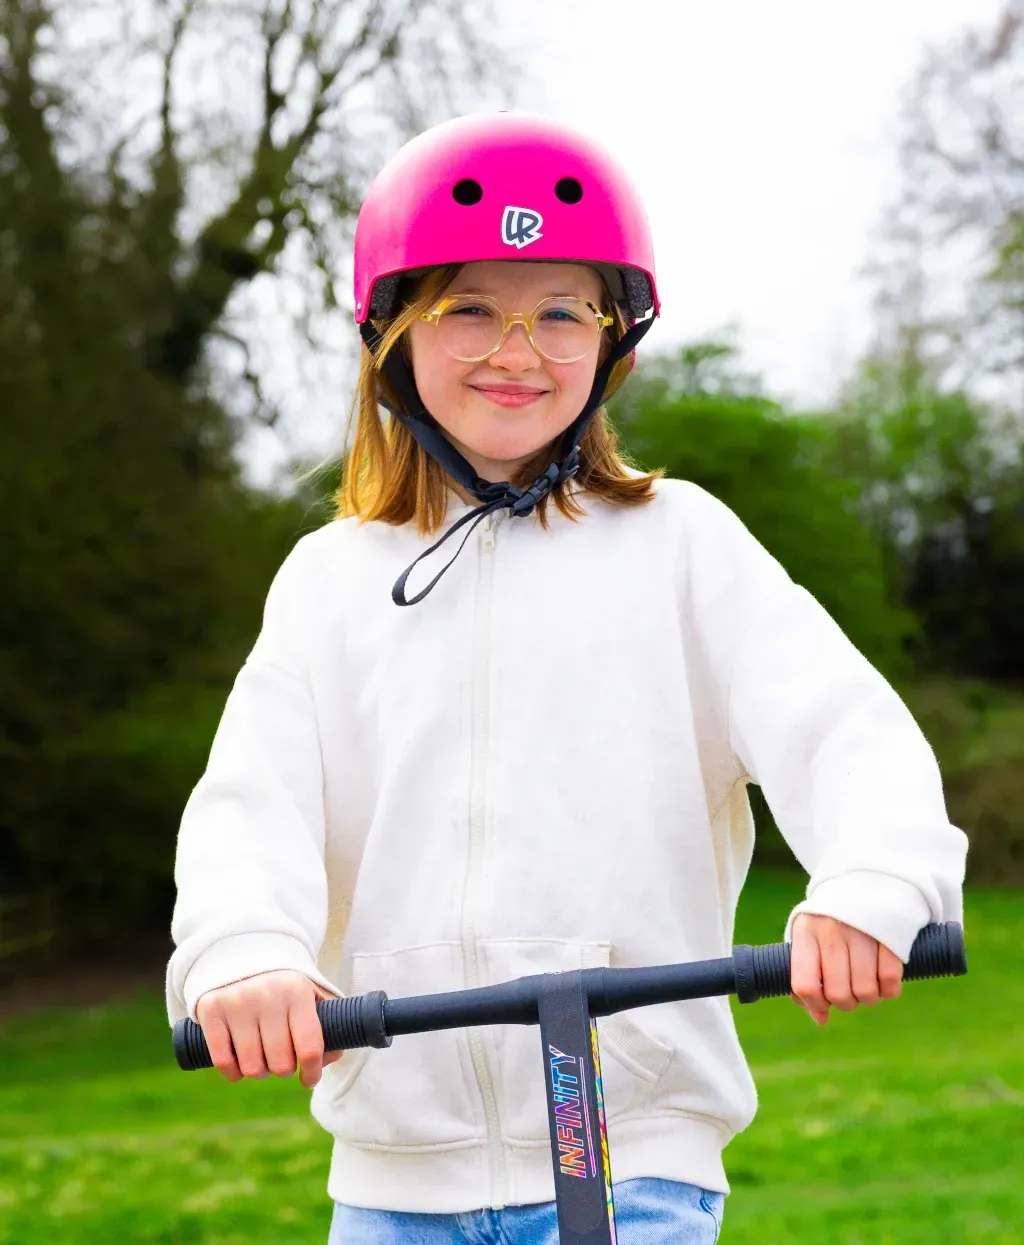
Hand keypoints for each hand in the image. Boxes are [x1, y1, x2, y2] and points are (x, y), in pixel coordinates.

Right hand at [195, 969, 342, 1087]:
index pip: (309, 1047)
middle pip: (280, 1064)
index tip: (309, 1079)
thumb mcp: (312, 994)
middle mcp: (267, 994)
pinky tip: (240, 1064)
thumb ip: (328, 1024)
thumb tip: (326, 1060)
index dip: (312, 1072)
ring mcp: (237, 1001)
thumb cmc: (283, 986)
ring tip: (262, 1057)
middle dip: (284, 1069)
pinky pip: (223, 1062)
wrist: (242, 955)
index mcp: (297, 990)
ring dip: (259, 1071)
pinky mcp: (211, 1009)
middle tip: (282, 1059)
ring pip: (252, 1067)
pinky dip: (233, 1072)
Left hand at [790, 914, 902, 1025]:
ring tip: (866, 983)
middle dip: (846, 1003)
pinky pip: (890, 981)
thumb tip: (820, 1019)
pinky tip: (883, 978)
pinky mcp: (890, 935)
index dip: (815, 1004)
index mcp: (805, 932)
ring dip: (868, 998)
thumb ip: (807, 978)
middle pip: (838, 994)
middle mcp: (831, 931)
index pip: (804, 984)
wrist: (867, 879)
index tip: (823, 1003)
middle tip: (849, 991)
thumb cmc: (831, 920)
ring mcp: (862, 932)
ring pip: (866, 992)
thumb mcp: (810, 939)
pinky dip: (889, 989)